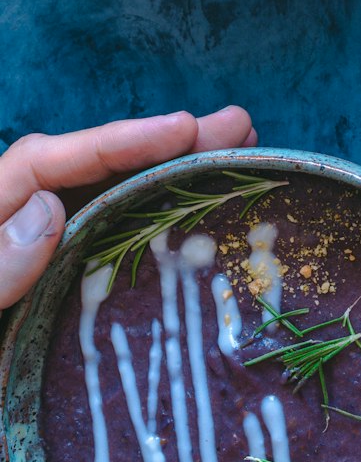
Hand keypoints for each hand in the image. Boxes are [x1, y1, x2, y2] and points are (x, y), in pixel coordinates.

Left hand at [0, 106, 255, 310]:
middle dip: (157, 149)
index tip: (183, 130)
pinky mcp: (48, 331)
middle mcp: (4, 253)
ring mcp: (29, 292)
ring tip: (236, 163)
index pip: (37, 169)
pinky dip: (153, 248)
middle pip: (78, 181)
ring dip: (165, 190)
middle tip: (236, 130)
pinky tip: (200, 243)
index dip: (112, 143)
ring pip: (98, 223)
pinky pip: (103, 276)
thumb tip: (47, 210)